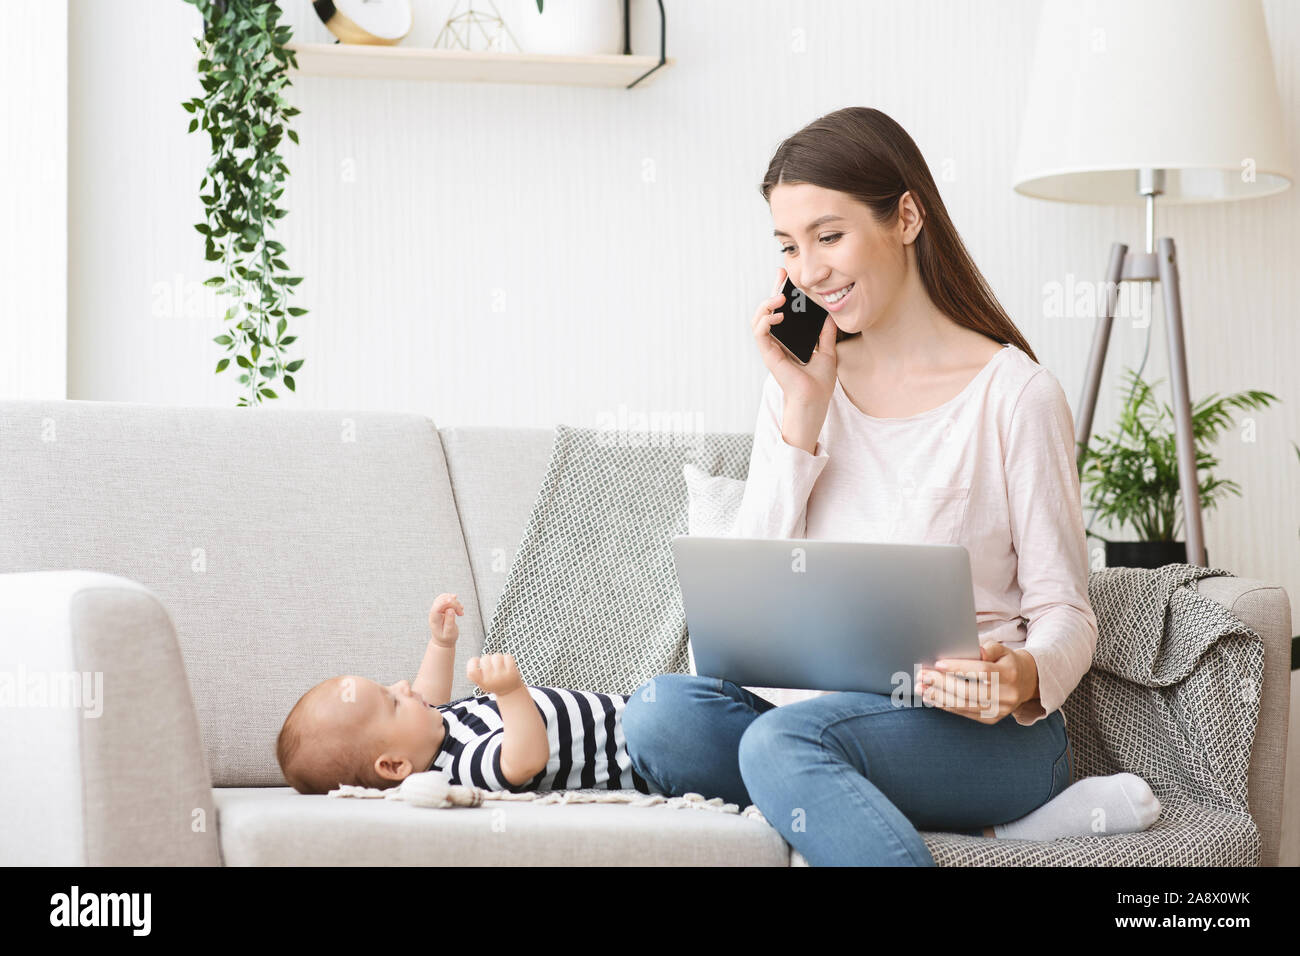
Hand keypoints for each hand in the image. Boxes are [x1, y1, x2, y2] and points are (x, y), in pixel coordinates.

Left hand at [428, 593, 464, 647]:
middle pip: (442, 600)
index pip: (438, 605)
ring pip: (444, 598)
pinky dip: (453, 601)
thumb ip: (449, 621)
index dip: (446, 601)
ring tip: (461, 611)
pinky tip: (459, 606)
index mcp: (434, 619)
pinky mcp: (441, 608)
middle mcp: (434, 613)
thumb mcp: (449, 633)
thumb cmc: (446, 638)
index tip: (456, 602)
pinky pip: (446, 599)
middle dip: (454, 604)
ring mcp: (437, 610)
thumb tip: (450, 610)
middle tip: (461, 613)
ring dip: (455, 602)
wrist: (443, 641)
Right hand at [466, 653, 524, 696]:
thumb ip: (476, 672)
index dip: (472, 662)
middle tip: (490, 664)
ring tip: (499, 664)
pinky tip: (506, 665)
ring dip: (497, 658)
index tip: (476, 660)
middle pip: (485, 659)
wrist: (509, 691)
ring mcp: (502, 675)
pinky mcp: (512, 671)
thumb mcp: (482, 681)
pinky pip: (507, 656)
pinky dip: (507, 658)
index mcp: (482, 682)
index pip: (472, 671)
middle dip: (487, 658)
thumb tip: (474, 660)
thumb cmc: (492, 682)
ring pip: (497, 656)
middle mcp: (491, 680)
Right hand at [751, 266, 839, 409]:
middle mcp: (778, 342)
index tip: (786, 277)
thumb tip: (830, 315)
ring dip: (766, 305)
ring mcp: (771, 348)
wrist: (814, 400)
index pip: (782, 312)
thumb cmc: (818, 383)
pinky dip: (765, 321)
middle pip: (769, 311)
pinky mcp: (768, 355)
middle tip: (782, 276)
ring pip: (759, 320)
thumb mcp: (827, 352)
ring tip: (780, 297)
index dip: (781, 293)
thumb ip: (825, 334)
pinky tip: (777, 315)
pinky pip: (760, 333)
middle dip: (773, 291)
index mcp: (789, 340)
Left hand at [914, 642, 1036, 723]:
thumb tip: (975, 650)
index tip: (938, 663)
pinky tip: (932, 698)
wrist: (1024, 683)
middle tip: (922, 675)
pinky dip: (946, 705)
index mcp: (1009, 674)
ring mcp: (999, 710)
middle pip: (970, 691)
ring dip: (939, 697)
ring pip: (965, 705)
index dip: (960, 668)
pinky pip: (965, 713)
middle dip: (942, 683)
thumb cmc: (1006, 662)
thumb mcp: (1001, 649)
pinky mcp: (991, 719)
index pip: (982, 671)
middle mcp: (1006, 695)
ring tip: (921, 688)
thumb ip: (988, 648)